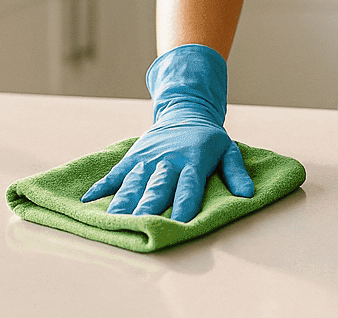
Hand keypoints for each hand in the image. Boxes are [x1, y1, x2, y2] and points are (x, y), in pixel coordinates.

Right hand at [80, 44, 253, 221]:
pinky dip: (102, 186)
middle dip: (149, 207)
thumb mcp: (228, 151)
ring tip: (112, 221)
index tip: (179, 222)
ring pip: (134, 183)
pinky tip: (88, 200)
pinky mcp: (133, 157)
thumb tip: (248, 195)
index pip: (189, 187)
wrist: (185, 110)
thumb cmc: (209, 139)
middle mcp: (169, 161)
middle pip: (158, 187)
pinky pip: (116, 173)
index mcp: (193, 162)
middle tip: (139, 226)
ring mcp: (148, 159)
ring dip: (123, 202)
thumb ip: (237, 173)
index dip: (184, 204)